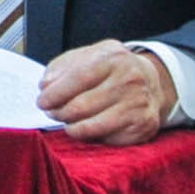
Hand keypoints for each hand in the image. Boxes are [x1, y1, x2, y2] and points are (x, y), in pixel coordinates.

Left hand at [40, 41, 178, 144]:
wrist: (152, 81)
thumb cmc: (112, 69)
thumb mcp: (89, 55)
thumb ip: (63, 66)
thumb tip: (46, 86)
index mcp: (113, 58)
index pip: (78, 78)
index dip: (56, 93)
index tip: (42, 102)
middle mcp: (130, 81)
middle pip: (83, 105)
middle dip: (60, 112)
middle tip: (51, 113)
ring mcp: (139, 105)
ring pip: (94, 126)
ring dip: (72, 127)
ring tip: (65, 123)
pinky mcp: (144, 126)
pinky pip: (109, 138)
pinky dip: (92, 136)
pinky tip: (87, 128)